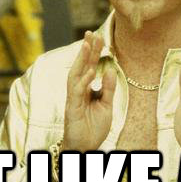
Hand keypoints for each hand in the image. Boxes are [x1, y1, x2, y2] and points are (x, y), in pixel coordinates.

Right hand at [64, 31, 116, 151]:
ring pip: (74, 75)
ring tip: (87, 46)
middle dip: (85, 50)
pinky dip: (82, 81)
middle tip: (90, 33)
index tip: (98, 37)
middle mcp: (78, 91)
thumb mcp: (106, 106)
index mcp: (86, 89)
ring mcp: (73, 99)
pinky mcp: (71, 108)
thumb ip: (107, 89)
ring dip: (81, 60)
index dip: (93, 52)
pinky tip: (89, 72)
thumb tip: (109, 70)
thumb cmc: (93, 128)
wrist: (85, 148)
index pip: (89, 66)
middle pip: (80, 66)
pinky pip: (76, 92)